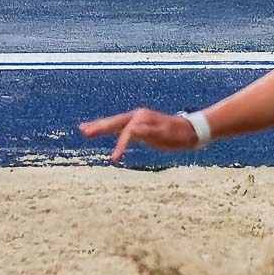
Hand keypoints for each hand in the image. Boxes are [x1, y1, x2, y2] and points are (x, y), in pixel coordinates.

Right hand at [79, 109, 198, 163]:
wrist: (190, 131)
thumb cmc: (179, 134)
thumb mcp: (166, 134)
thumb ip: (150, 132)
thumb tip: (133, 129)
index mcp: (142, 118)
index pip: (126, 132)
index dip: (120, 145)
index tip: (115, 158)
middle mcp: (137, 117)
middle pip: (114, 122)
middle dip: (99, 127)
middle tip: (83, 131)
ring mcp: (137, 121)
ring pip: (115, 124)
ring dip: (100, 126)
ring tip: (84, 130)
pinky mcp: (139, 127)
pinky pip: (120, 129)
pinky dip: (109, 130)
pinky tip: (101, 131)